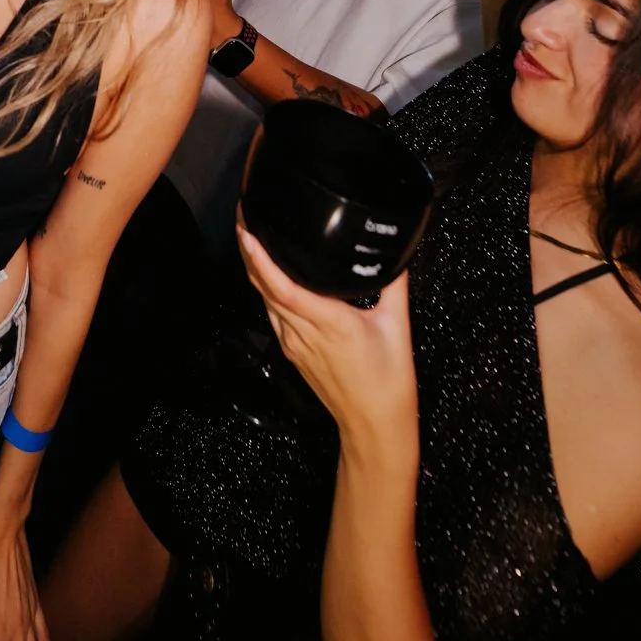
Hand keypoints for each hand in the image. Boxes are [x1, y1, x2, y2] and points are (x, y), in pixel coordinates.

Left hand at [237, 221, 417, 443]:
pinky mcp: (293, 351)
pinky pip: (272, 313)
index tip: (247, 231)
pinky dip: (264, 287)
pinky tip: (265, 272)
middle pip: (263, 286)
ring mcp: (294, 343)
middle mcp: (303, 332)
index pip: (283, 286)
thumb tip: (398, 251)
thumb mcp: (397, 326)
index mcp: (329, 322)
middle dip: (248, 249)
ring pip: (263, 298)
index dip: (260, 259)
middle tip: (243, 214)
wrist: (375, 426)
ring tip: (249, 233)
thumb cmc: (389, 382)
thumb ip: (395, 283)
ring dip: (252, 267)